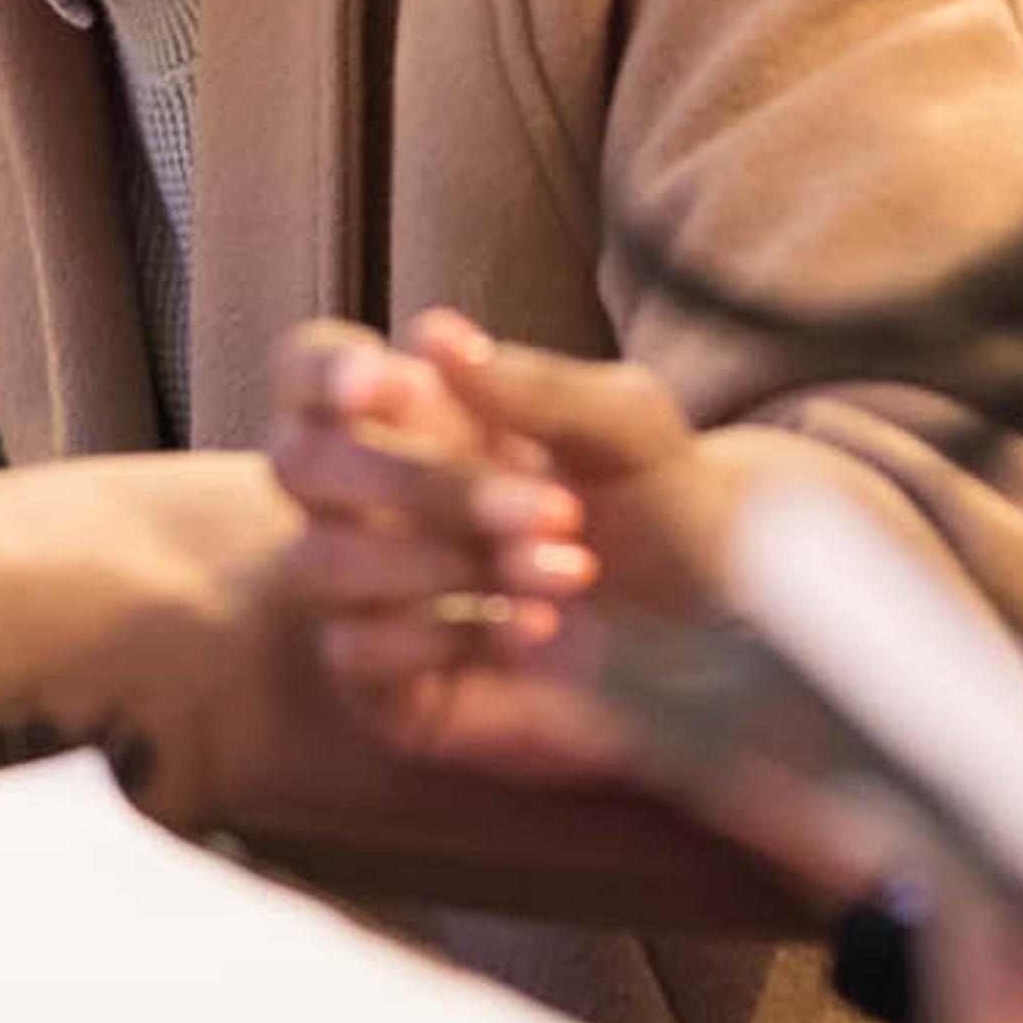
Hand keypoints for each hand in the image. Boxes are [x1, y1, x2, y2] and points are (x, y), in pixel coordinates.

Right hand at [274, 312, 646, 785]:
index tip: (385, 381)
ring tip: (569, 572)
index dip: (323, 371)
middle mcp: (371, 501)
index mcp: (412, 417)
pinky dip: (446, 634)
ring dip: (449, 560)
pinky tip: (537, 627)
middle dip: (420, 482)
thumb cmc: (667, 513)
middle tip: (551, 507)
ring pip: (319, 561)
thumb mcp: (627, 428)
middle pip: (301, 463)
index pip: (308, 372)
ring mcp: (369, 593)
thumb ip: (532, 383)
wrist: (722, 645)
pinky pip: (353, 648)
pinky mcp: (385, 686)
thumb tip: (434, 336)